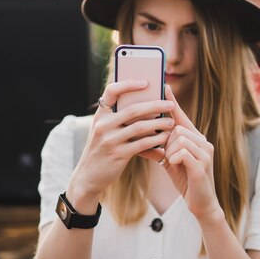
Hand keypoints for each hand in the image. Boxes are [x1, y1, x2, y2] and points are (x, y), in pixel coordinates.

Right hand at [67, 80, 174, 208]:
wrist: (88, 176)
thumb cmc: (102, 149)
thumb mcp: (104, 131)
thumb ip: (119, 118)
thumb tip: (149, 105)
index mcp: (100, 115)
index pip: (112, 91)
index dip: (129, 84)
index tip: (146, 82)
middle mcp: (103, 125)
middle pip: (133, 109)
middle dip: (155, 105)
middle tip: (170, 104)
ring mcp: (110, 140)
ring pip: (140, 127)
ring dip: (159, 124)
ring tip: (171, 123)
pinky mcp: (118, 154)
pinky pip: (142, 144)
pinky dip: (155, 140)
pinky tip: (165, 138)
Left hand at [141, 85, 221, 222]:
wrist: (202, 205)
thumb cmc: (186, 180)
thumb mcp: (170, 161)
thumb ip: (159, 147)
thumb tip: (140, 137)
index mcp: (196, 138)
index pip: (182, 116)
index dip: (172, 101)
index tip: (164, 86)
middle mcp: (203, 141)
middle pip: (176, 128)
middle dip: (166, 142)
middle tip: (167, 156)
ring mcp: (205, 152)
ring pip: (178, 139)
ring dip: (170, 152)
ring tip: (174, 164)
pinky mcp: (202, 165)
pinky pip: (181, 152)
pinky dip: (174, 159)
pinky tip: (176, 167)